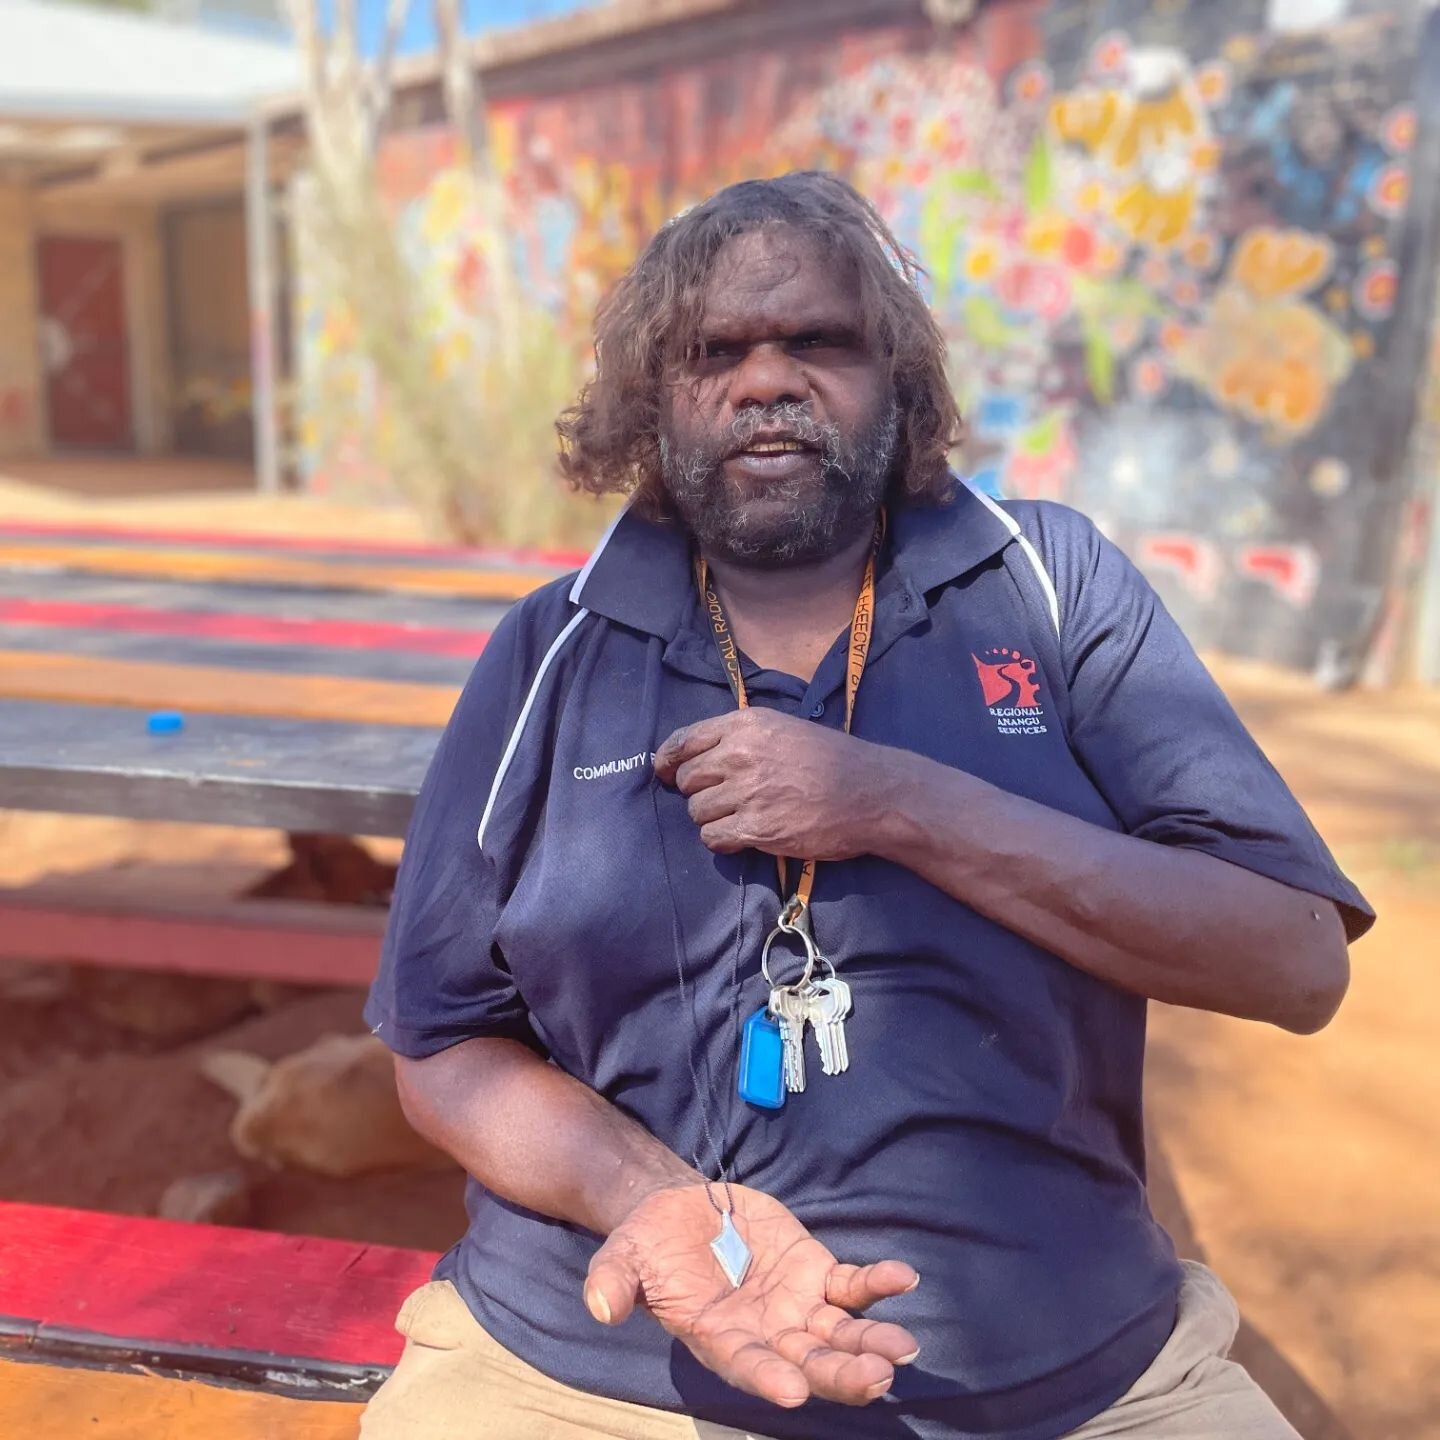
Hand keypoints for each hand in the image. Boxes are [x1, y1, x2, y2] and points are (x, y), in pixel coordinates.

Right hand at [585, 1183, 919, 1407]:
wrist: (679, 1212)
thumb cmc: (648, 1246)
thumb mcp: (620, 1258)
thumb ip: (613, 1283)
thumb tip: (600, 1305)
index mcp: (719, 1338)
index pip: (748, 1366)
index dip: (769, 1379)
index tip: (794, 1392)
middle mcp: (765, 1333)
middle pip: (808, 1363)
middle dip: (841, 1374)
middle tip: (876, 1380)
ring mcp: (795, 1305)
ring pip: (839, 1334)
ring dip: (871, 1342)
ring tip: (903, 1349)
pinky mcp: (815, 1271)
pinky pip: (851, 1286)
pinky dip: (877, 1284)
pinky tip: (903, 1279)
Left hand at [654, 709, 887, 859]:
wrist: (873, 793)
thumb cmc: (833, 759)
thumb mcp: (784, 728)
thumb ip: (740, 736)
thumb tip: (695, 754)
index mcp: (745, 724)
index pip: (683, 741)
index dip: (667, 760)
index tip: (664, 772)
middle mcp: (741, 754)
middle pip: (686, 779)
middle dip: (698, 791)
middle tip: (724, 798)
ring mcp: (748, 792)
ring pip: (697, 811)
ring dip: (712, 818)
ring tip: (742, 816)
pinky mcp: (758, 828)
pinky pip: (713, 838)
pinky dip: (723, 841)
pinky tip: (743, 836)